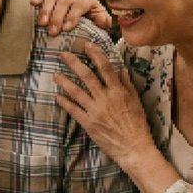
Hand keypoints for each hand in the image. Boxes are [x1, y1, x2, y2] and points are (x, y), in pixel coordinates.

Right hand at [32, 0, 110, 35]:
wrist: (83, 16)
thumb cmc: (91, 21)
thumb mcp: (100, 22)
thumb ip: (103, 21)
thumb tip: (102, 21)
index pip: (80, 3)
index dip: (73, 15)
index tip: (66, 28)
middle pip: (65, 1)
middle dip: (58, 17)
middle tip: (53, 31)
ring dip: (46, 10)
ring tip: (42, 24)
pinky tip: (33, 3)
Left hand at [54, 42, 153, 168]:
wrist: (133, 147)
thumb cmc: (137, 124)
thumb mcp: (136, 102)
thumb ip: (127, 85)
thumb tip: (122, 69)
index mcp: (118, 91)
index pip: (105, 68)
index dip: (95, 55)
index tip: (87, 45)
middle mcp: (105, 98)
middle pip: (87, 76)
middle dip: (73, 63)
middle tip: (62, 54)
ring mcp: (95, 111)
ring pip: (76, 92)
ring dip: (64, 81)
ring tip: (55, 74)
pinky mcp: (88, 123)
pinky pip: (73, 110)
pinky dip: (64, 102)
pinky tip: (57, 96)